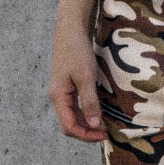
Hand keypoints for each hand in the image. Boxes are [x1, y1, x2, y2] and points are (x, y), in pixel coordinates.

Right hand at [49, 9, 107, 142]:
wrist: (71, 29)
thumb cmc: (77, 51)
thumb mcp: (86, 77)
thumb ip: (89, 102)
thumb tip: (95, 125)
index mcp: (58, 97)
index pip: (69, 127)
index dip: (86, 135)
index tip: (104, 135)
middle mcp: (57, 97)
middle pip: (69, 124)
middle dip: (86, 132)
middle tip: (106, 133)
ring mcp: (61, 91)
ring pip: (72, 116)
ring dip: (86, 123)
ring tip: (104, 125)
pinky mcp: (67, 85)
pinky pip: (75, 106)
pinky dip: (85, 112)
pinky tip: (98, 112)